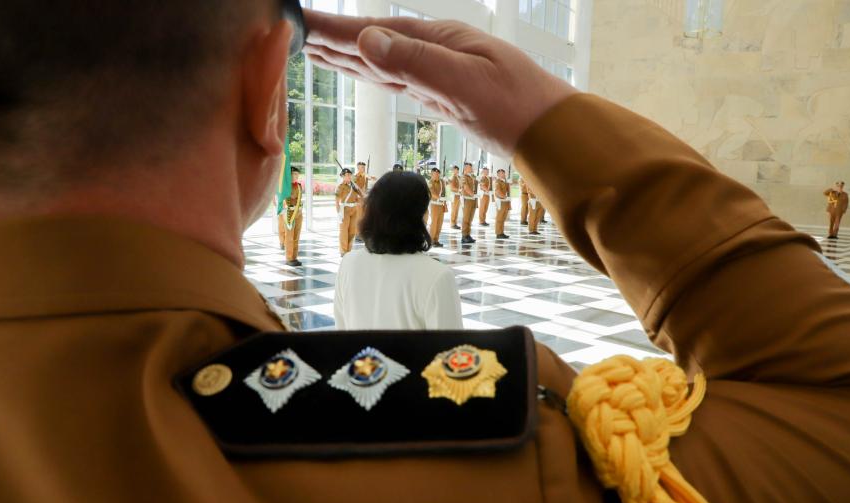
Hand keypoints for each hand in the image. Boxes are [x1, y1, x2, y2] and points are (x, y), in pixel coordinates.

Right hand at [303, 11, 577, 155]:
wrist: (554, 133)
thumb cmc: (518, 106)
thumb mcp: (464, 82)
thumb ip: (416, 61)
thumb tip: (366, 39)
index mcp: (438, 39)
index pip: (376, 31)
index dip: (335, 30)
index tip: (299, 22)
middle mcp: (436, 50)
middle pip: (375, 41)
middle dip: (334, 38)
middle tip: (295, 32)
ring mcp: (440, 72)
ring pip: (384, 61)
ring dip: (350, 55)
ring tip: (317, 49)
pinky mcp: (445, 96)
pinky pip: (400, 80)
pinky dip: (377, 73)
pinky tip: (367, 68)